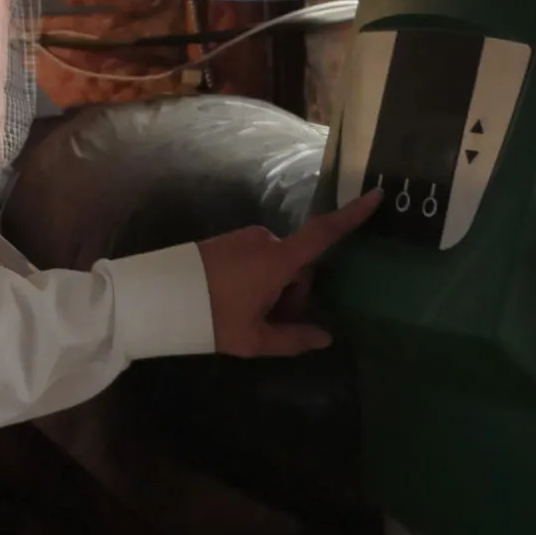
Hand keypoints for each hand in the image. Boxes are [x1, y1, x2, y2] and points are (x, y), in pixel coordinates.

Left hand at [199, 189, 383, 357]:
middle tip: (268, 324)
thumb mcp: (254, 339)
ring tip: (246, 317)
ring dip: (273, 289)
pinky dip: (256, 280)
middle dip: (292, 294)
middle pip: (297, 267)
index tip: (376, 195)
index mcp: (278, 259)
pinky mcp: (227, 241)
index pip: (323, 234)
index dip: (352, 215)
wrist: (159, 297)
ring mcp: (244, 238)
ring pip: (276, 265)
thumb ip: (293, 339)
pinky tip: (233, 304)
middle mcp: (265, 240)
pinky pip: (255, 260)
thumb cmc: (212, 318)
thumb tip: (325, 338)